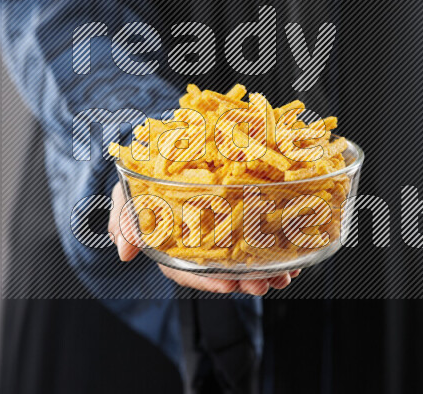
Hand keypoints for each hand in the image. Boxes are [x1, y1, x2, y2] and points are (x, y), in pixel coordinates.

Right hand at [108, 182, 299, 295]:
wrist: (171, 138)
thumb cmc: (147, 169)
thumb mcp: (131, 190)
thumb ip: (126, 218)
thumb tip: (125, 253)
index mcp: (175, 240)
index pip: (186, 269)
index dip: (205, 280)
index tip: (226, 285)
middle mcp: (203, 237)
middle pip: (223, 267)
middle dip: (245, 279)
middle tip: (263, 282)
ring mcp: (226, 224)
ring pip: (248, 254)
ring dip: (268, 268)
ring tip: (285, 274)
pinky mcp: (248, 205)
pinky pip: (265, 230)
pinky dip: (282, 244)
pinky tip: (297, 254)